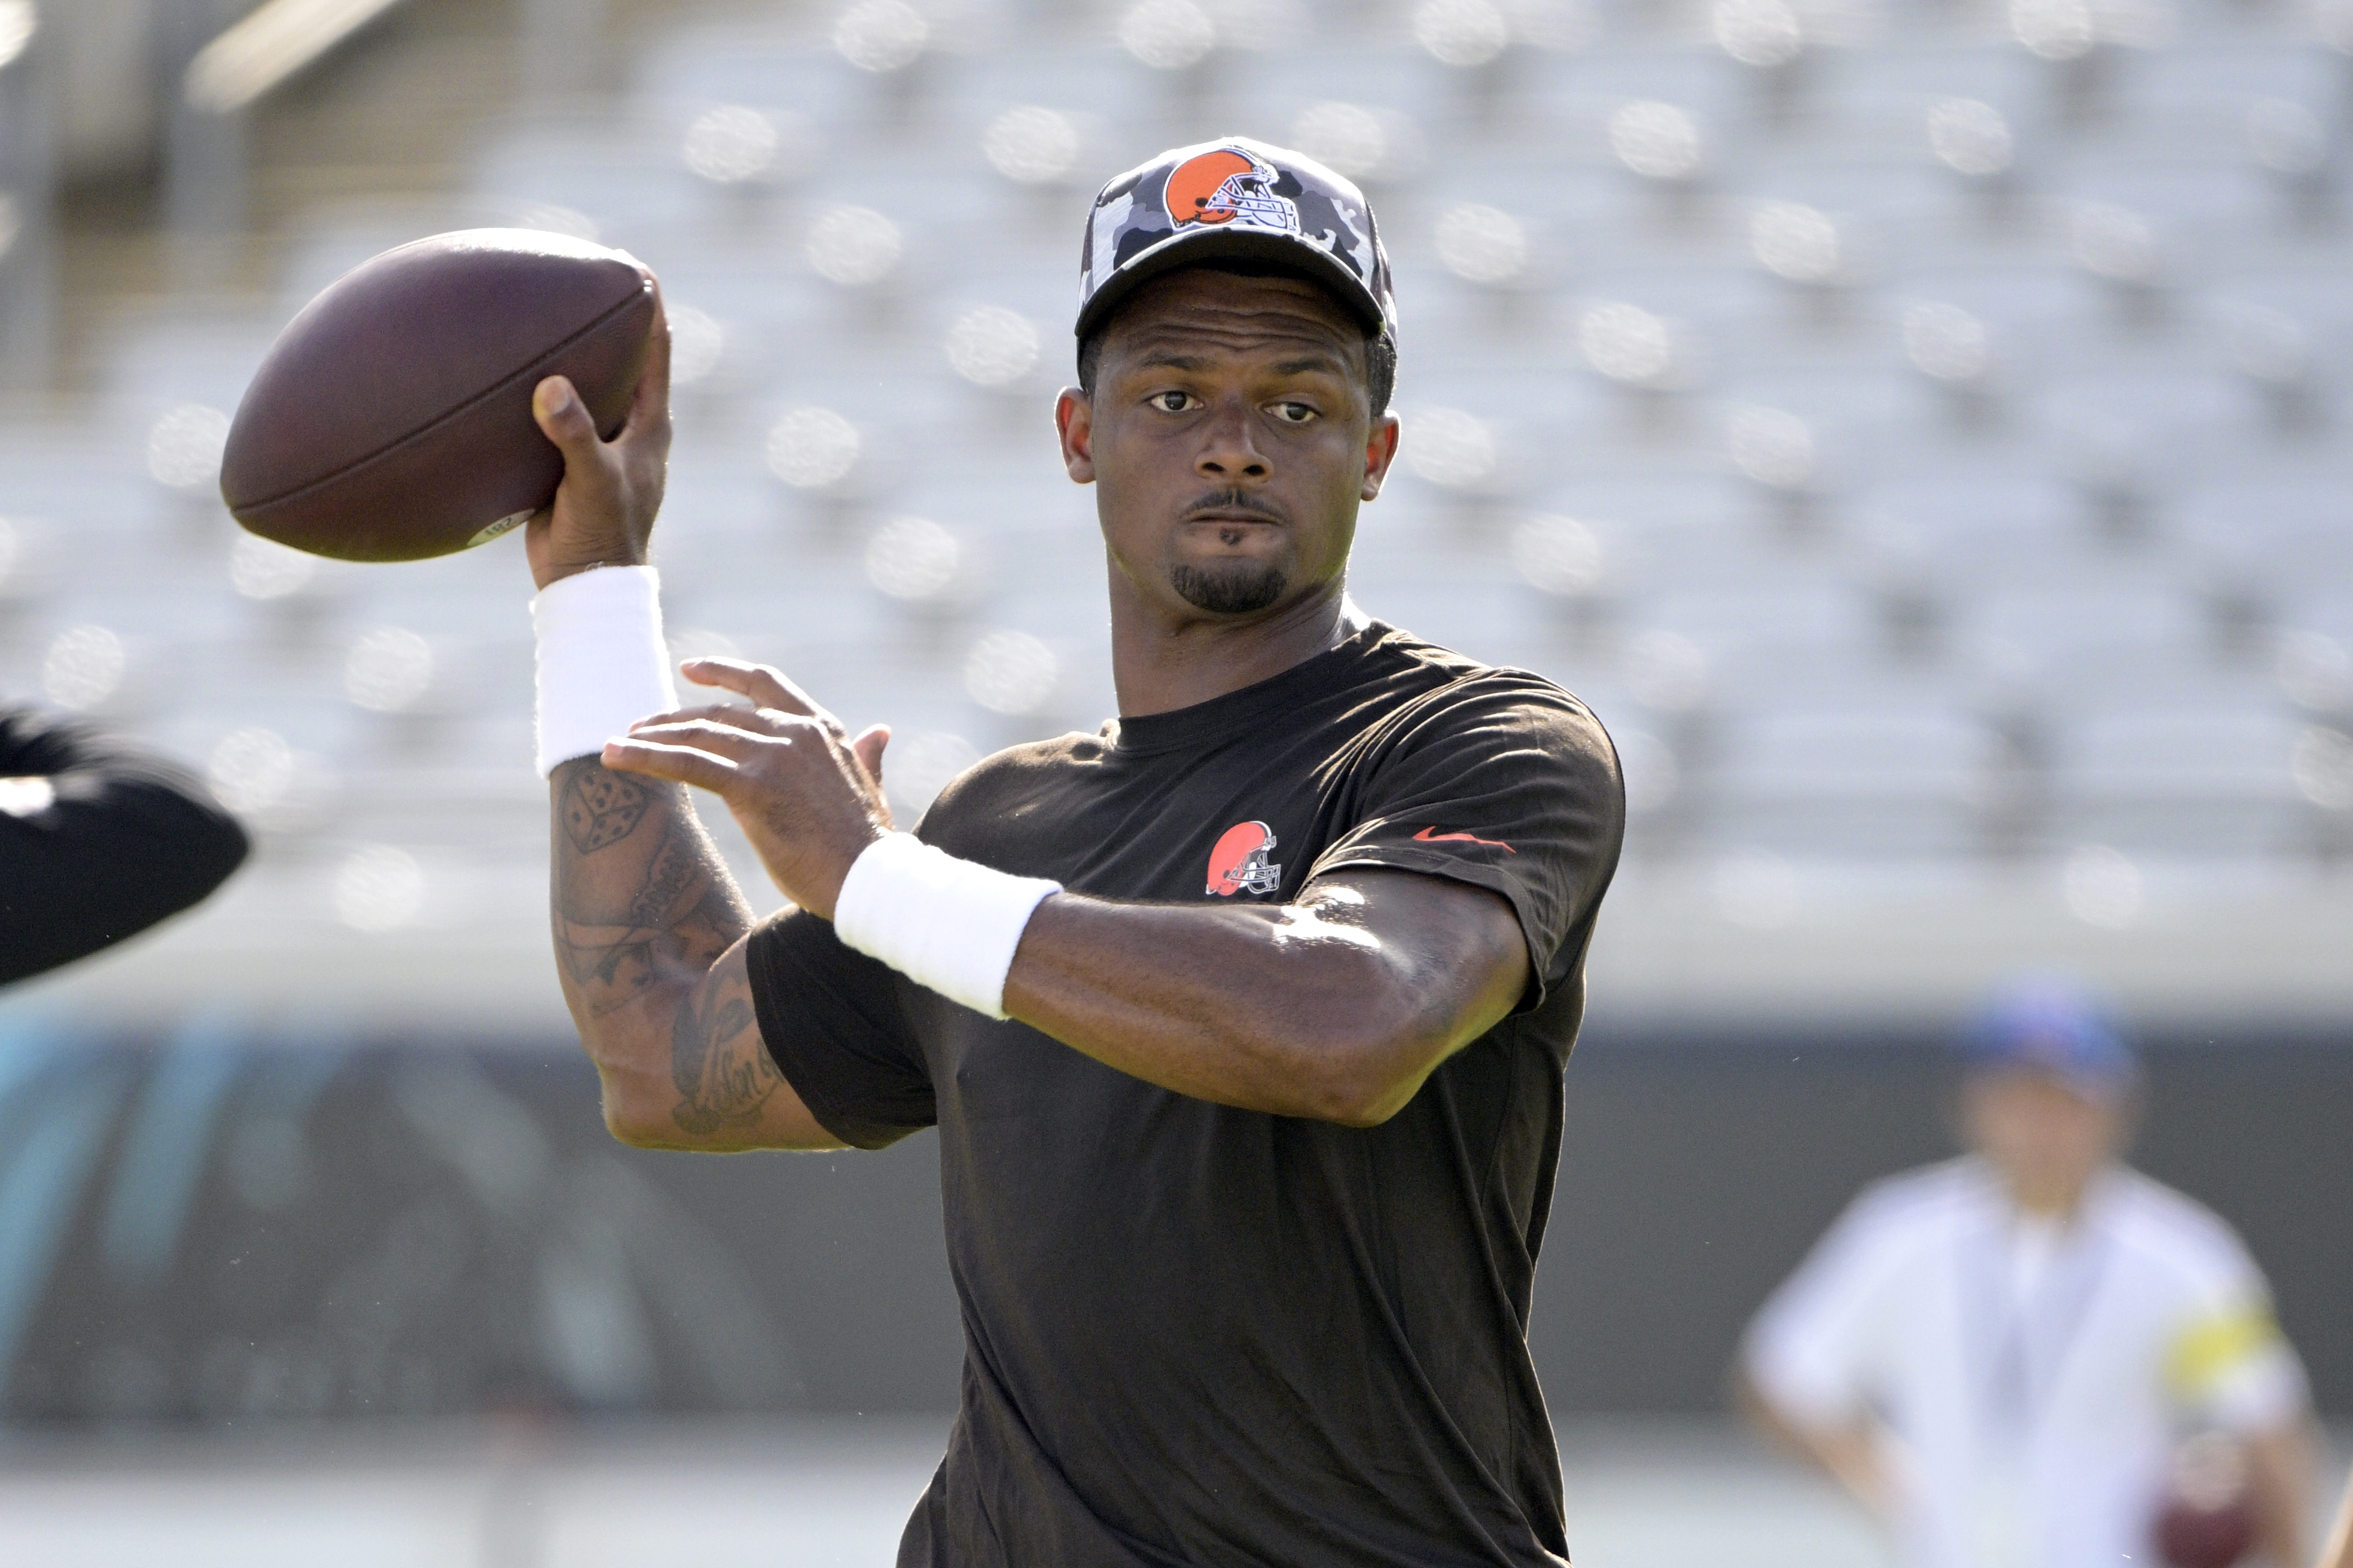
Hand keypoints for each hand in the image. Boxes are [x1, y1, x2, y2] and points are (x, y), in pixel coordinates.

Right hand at [525, 287, 672, 590]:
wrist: (585, 585)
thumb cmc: (602, 535)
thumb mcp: (590, 480)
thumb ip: (573, 433)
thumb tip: (552, 386)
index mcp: (649, 423)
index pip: (657, 350)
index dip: (650, 307)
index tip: (638, 266)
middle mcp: (629, 426)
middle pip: (624, 357)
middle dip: (607, 319)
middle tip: (579, 275)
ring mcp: (599, 442)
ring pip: (587, 383)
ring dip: (569, 353)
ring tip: (539, 312)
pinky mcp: (568, 461)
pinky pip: (553, 414)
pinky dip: (537, 391)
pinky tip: (506, 374)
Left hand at [600, 658, 892, 919]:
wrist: (873, 877)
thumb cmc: (869, 845)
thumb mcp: (870, 785)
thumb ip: (867, 755)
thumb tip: (878, 731)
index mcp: (823, 729)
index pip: (765, 685)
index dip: (724, 673)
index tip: (689, 670)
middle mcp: (796, 732)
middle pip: (719, 714)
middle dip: (672, 719)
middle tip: (637, 726)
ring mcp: (774, 756)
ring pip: (698, 736)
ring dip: (650, 738)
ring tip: (616, 744)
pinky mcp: (753, 787)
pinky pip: (688, 764)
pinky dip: (645, 758)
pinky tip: (614, 756)